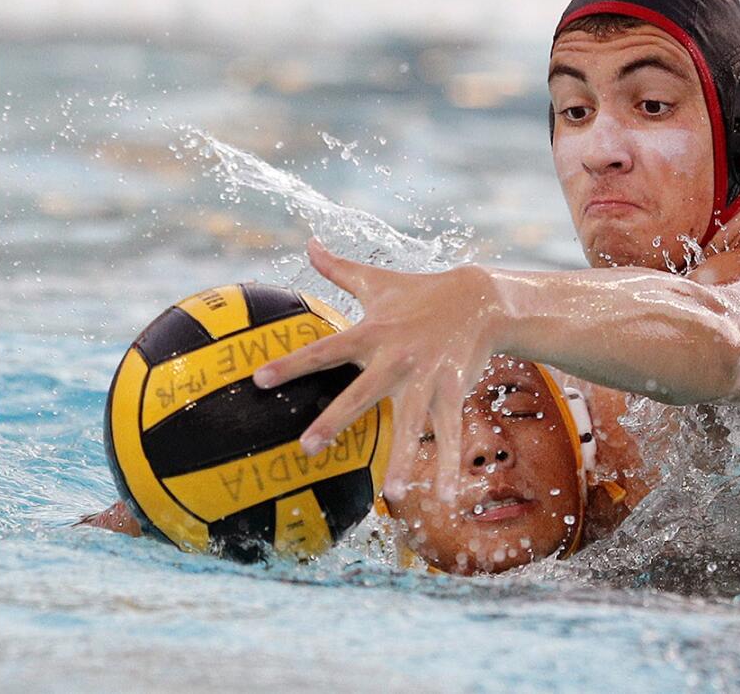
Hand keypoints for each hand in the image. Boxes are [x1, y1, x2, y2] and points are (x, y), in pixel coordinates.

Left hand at [253, 238, 503, 502]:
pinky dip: (449, 465)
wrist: (480, 298)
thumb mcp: (378, 279)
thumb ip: (339, 268)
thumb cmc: (420, 292)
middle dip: (335, 420)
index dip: (291, 363)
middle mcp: (397, 358)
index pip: (324, 349)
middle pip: (362, 393)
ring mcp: (428, 378)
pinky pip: (450, 434)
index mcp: (373, 333)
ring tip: (391, 493)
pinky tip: (446, 498)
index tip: (258, 379)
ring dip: (404, 459)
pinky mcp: (454, 391)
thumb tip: (309, 241)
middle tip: (307, 448)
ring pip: (413, 424)